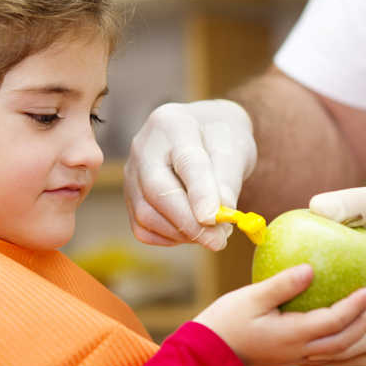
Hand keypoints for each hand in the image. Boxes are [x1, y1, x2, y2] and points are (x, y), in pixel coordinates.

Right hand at [124, 100, 256, 250]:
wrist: (205, 131)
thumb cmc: (222, 137)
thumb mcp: (235, 150)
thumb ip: (227, 184)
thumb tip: (216, 222)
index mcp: (173, 124)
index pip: (186, 162)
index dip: (200, 193)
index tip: (213, 219)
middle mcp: (143, 147)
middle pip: (157, 191)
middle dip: (188, 222)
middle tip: (218, 241)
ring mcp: (132, 173)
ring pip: (146, 214)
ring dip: (181, 232)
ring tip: (212, 233)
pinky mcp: (130, 196)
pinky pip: (142, 227)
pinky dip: (168, 237)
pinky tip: (191, 232)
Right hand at [194, 264, 365, 365]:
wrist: (206, 354)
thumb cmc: (224, 323)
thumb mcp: (250, 298)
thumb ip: (282, 284)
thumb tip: (310, 268)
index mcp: (292, 336)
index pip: (333, 321)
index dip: (355, 307)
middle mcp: (299, 351)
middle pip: (343, 342)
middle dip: (365, 325)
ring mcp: (294, 357)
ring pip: (336, 352)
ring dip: (356, 335)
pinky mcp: (288, 357)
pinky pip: (324, 353)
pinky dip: (340, 342)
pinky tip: (340, 327)